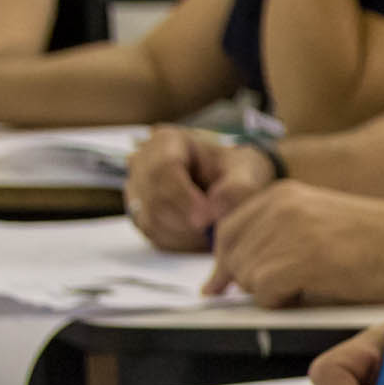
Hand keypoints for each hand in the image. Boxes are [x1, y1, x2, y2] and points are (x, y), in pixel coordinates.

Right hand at [127, 126, 266, 254]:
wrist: (231, 186)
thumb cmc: (236, 172)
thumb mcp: (246, 172)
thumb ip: (236, 189)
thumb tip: (214, 211)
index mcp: (166, 141)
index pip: (163, 169)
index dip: (183, 198)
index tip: (207, 220)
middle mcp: (142, 164)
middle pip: (154, 199)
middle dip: (187, 221)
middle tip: (216, 232)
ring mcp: (137, 191)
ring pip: (152, 221)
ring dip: (185, 235)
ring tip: (213, 233)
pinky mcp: (141, 216)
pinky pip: (154, 236)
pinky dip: (181, 243)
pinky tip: (202, 238)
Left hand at [210, 184, 383, 304]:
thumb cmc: (378, 241)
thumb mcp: (317, 222)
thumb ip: (276, 235)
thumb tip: (235, 273)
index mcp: (281, 194)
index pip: (227, 230)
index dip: (224, 262)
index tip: (220, 284)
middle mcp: (278, 207)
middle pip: (231, 256)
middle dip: (244, 281)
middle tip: (274, 294)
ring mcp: (287, 232)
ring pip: (246, 278)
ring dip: (269, 293)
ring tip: (305, 287)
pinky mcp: (298, 260)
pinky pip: (264, 295)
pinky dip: (282, 303)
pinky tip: (310, 294)